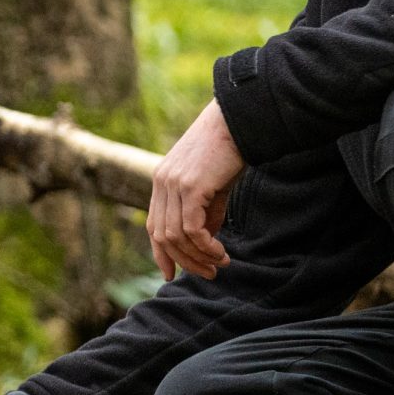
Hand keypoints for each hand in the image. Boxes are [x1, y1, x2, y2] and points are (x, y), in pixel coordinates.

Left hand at [148, 98, 243, 281]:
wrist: (239, 120)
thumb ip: (206, 212)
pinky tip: (220, 252)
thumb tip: (206, 241)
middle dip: (185, 261)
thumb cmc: (230, 150)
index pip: (154, 226)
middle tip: (209, 273)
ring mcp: (173, 183)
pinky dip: (205, 246)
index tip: (172, 274)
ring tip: (220, 264)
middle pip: (162, 236)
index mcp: (162, 180)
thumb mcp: (213, 186)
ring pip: (176, 236)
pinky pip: (191, 229)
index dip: (161, 254)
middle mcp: (162, 182)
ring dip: (198, 257)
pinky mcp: (190, 186)